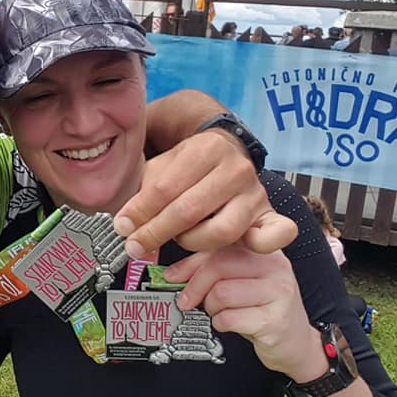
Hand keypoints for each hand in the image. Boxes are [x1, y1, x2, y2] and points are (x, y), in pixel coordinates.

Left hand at [114, 130, 296, 256]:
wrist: (225, 153)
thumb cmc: (188, 166)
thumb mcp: (162, 167)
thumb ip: (143, 193)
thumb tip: (125, 225)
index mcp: (205, 148)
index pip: (166, 187)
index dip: (140, 211)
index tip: (123, 227)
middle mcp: (236, 168)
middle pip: (190, 210)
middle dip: (156, 232)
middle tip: (135, 245)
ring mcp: (255, 192)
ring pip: (221, 232)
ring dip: (191, 241)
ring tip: (178, 237)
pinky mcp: (269, 214)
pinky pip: (274, 235)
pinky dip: (261, 244)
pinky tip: (239, 248)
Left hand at [165, 246, 327, 381]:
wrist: (298, 344)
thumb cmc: (263, 309)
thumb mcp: (241, 282)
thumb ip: (213, 269)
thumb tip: (173, 274)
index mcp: (264, 249)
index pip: (219, 245)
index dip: (190, 262)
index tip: (171, 276)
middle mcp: (275, 265)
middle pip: (218, 265)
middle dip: (194, 286)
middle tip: (186, 301)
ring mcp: (279, 292)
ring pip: (222, 293)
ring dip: (211, 308)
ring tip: (220, 313)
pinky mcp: (276, 320)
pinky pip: (230, 318)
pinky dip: (221, 323)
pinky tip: (230, 324)